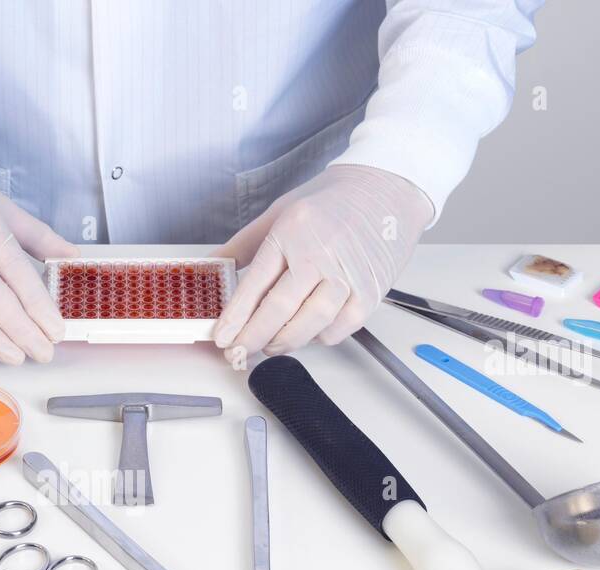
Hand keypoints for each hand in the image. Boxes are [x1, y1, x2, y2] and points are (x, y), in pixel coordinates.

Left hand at [211, 164, 432, 363]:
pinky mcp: (370, 291)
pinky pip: (339, 329)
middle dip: (253, 338)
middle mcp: (320, 253)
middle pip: (280, 309)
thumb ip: (245, 244)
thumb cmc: (332, 202)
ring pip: (310, 325)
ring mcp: (348, 274)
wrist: (386, 188)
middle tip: (239, 352)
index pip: (256, 283)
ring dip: (284, 343)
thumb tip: (213, 266)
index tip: (222, 338)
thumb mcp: (280, 212)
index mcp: (291, 231)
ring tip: (269, 345)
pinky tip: (307, 332)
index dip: (236, 318)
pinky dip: (319, 338)